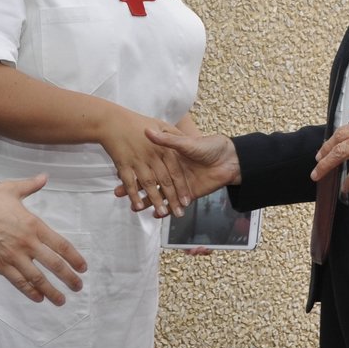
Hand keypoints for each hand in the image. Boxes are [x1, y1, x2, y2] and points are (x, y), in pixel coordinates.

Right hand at [0, 175, 87, 304]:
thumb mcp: (12, 189)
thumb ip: (31, 186)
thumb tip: (44, 177)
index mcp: (34, 225)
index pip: (61, 245)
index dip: (74, 258)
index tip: (83, 267)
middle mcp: (27, 243)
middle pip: (54, 265)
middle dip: (69, 278)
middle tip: (78, 287)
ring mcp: (14, 256)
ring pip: (38, 278)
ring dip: (52, 291)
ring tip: (61, 300)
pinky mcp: (0, 265)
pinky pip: (18, 282)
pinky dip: (30, 292)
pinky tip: (38, 298)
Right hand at [99, 109, 194, 217]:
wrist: (110, 120)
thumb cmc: (138, 122)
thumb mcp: (162, 124)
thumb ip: (175, 137)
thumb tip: (189, 143)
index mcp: (164, 148)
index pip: (175, 171)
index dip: (180, 186)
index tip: (186, 201)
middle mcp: (152, 156)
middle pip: (164, 181)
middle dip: (171, 198)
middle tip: (178, 213)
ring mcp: (137, 161)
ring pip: (149, 184)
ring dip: (154, 199)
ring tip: (161, 213)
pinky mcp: (123, 164)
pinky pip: (129, 182)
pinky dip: (133, 194)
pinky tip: (137, 206)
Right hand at [117, 127, 241, 212]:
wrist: (231, 159)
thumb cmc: (209, 146)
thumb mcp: (187, 142)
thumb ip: (169, 140)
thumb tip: (149, 132)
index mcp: (169, 157)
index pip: (147, 165)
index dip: (133, 169)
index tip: (118, 172)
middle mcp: (171, 170)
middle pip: (149, 181)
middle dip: (133, 187)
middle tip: (117, 193)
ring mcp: (180, 184)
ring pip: (159, 194)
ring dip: (147, 201)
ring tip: (133, 208)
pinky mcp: (189, 194)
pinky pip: (174, 204)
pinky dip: (165, 210)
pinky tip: (155, 215)